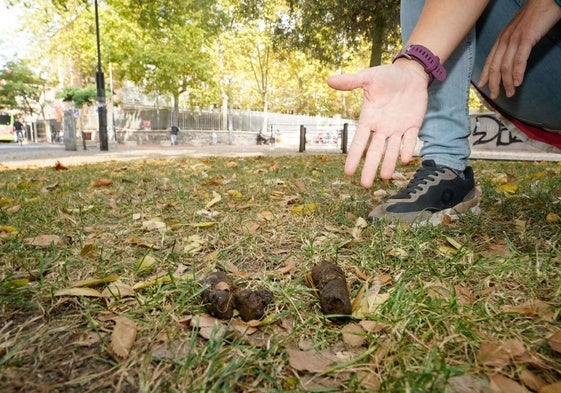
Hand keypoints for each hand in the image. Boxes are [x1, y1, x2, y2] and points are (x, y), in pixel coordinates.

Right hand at [327, 61, 428, 187]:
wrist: (410, 74)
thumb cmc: (387, 76)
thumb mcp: (368, 77)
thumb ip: (351, 81)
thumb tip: (329, 80)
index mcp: (369, 119)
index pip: (360, 141)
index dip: (355, 156)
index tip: (348, 172)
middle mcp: (382, 128)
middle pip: (375, 151)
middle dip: (370, 167)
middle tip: (365, 185)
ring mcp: (398, 128)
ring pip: (392, 150)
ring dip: (389, 163)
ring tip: (385, 177)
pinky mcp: (413, 125)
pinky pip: (410, 140)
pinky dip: (407, 149)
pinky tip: (405, 159)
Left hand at [478, 0, 560, 98]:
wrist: (546, 0)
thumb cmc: (535, 14)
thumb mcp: (519, 30)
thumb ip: (514, 42)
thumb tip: (512, 56)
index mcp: (502, 37)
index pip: (490, 59)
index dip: (485, 74)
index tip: (483, 85)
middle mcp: (505, 38)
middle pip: (494, 66)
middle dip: (494, 83)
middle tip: (494, 95)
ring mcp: (515, 39)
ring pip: (505, 66)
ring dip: (507, 82)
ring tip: (510, 92)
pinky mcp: (526, 38)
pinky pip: (519, 60)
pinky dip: (518, 73)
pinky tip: (518, 82)